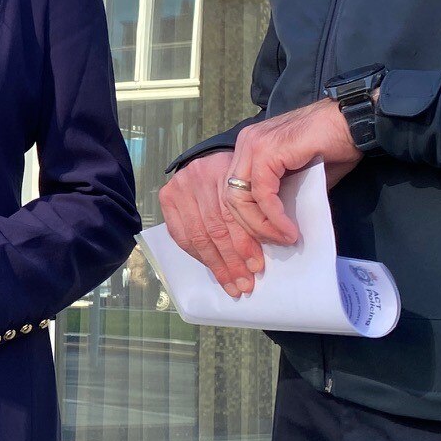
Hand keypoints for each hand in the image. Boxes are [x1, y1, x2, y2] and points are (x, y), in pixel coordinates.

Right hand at [158, 151, 267, 297]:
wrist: (212, 157)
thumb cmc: (240, 176)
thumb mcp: (254, 183)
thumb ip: (258, 208)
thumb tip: (273, 242)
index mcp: (226, 170)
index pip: (233, 215)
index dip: (244, 243)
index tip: (257, 266)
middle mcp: (199, 175)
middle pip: (215, 227)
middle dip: (231, 260)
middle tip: (244, 283)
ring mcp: (181, 186)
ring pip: (198, 235)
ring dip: (216, 264)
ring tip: (231, 283)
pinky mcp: (167, 196)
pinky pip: (181, 235)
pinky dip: (198, 254)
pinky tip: (212, 267)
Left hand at [224, 99, 361, 248]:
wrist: (355, 123)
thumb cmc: (334, 146)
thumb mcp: (302, 179)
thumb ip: (284, 197)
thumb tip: (275, 229)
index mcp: (250, 149)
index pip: (233, 192)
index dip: (244, 224)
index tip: (260, 248)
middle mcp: (246, 144)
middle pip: (230, 198)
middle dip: (248, 230)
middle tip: (270, 249)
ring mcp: (254, 144)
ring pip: (240, 198)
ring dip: (261, 227)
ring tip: (284, 240)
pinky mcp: (267, 150)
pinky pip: (262, 193)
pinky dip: (274, 216)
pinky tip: (289, 230)